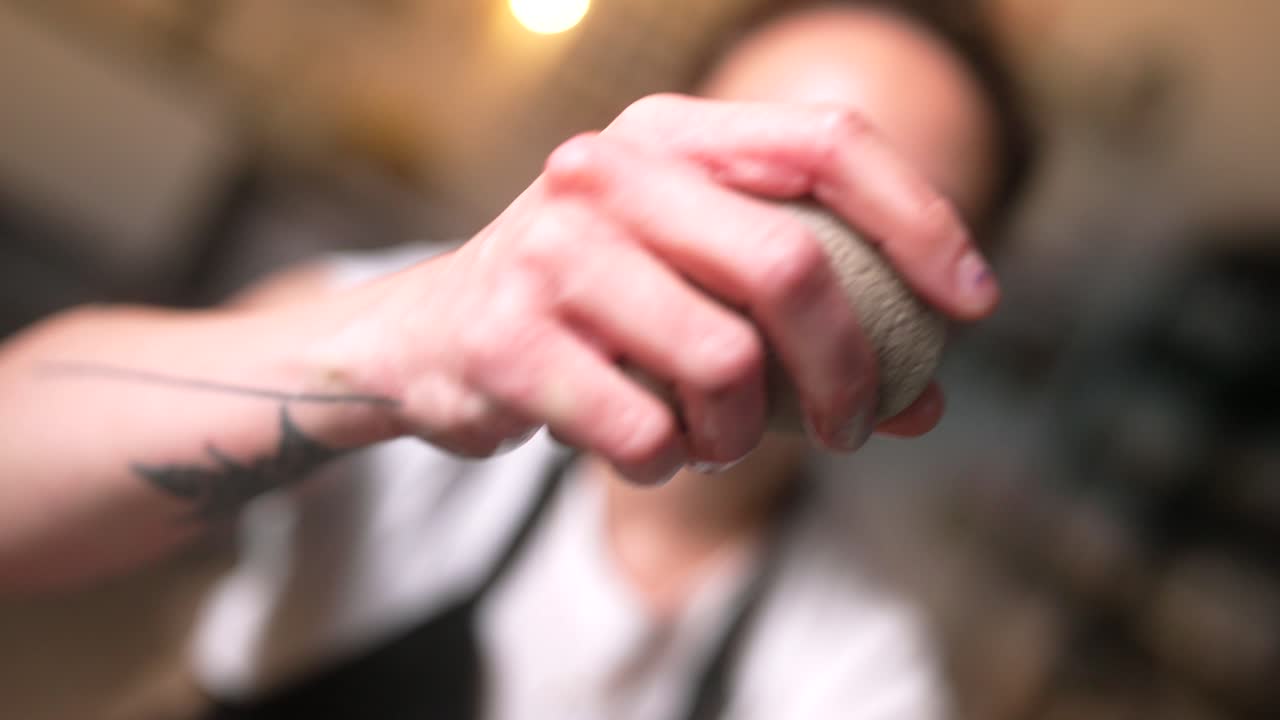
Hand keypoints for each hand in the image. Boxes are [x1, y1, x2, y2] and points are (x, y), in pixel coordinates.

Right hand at [328, 95, 997, 482]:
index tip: (972, 305)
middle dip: (850, 370)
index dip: (921, 220)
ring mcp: (550, 249)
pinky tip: (646, 445)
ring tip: (718, 438)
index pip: (827, 141)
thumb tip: (927, 399)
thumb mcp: (696, 280)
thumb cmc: (593, 306)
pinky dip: (668, 461)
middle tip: (855, 425)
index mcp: (670, 132)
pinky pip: (648, 433)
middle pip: (792, 265)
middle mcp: (608, 170)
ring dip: (746, 434)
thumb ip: (810, 321)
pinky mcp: (508, 340)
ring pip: (725, 364)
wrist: (426, 336)